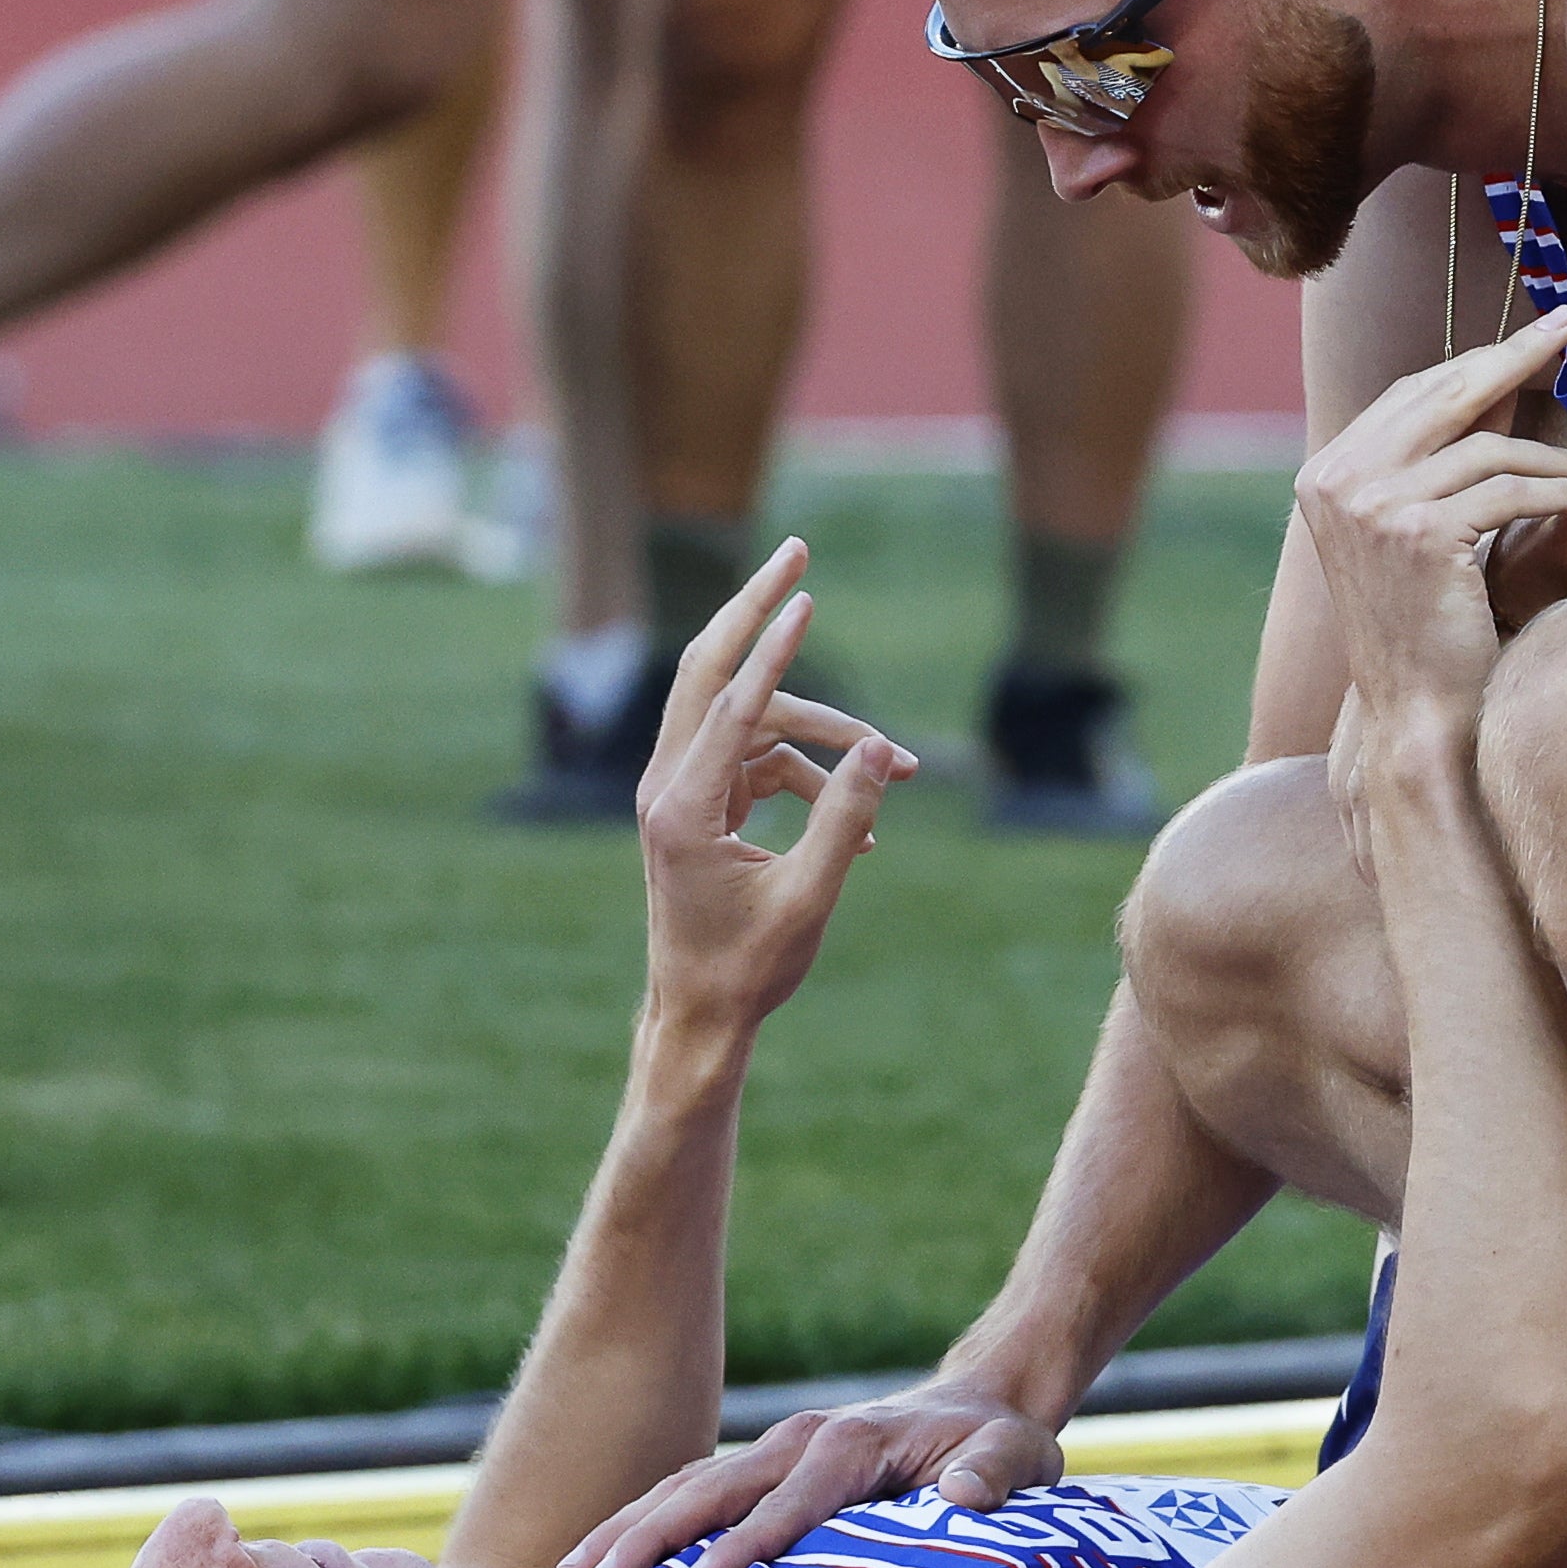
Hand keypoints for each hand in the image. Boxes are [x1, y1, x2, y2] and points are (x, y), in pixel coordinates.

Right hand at [556, 1381, 1067, 1567]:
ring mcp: (775, 1451)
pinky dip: (640, 1523)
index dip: (740, 1547)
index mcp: (850, 1443)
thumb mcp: (1016, 1456)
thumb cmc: (998, 1444)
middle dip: (646, 1537)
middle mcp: (800, 1441)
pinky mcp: (763, 1469)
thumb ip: (995, 1474)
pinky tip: (598, 1563)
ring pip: (683, 1489)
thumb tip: (964, 1497)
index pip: (786, 1504)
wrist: (980, 1407)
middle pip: (708, 1490)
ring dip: (625, 1530)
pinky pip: (690, 1494)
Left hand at [639, 540, 911, 1037]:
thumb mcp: (812, 897)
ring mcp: (678, 792)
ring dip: (822, 732)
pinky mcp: (698, 805)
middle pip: (708, 670)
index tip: (806, 596)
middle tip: (796, 550)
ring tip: (900, 765)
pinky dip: (809, 773)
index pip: (732, 705)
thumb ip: (847, 820)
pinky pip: (759, 758)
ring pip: (749, 718)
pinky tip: (865, 822)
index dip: (775, 648)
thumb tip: (879, 755)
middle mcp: (666, 787)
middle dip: (754, 610)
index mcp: (680, 809)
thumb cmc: (749, 969)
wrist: (699, 1017)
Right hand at [1291, 305, 1566, 726]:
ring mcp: (1373, 505)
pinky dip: (1560, 491)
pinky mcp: (1418, 533)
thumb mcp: (1414, 529)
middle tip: (1566, 326)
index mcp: (1327, 473)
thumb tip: (1496, 382)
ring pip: (1488, 448)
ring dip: (1556, 457)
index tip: (1530, 341)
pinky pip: (1509, 491)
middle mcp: (1338, 480)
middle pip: (1444, 394)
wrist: (1413, 708)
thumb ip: (1436, 461)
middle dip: (1513, 355)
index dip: (1475, 366)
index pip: (1411, 395)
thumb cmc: (1425, 624)